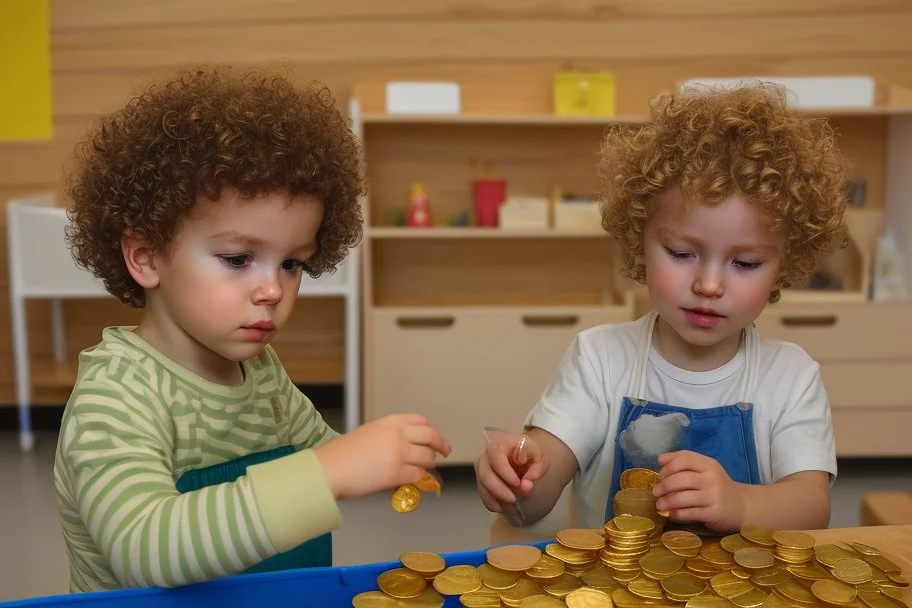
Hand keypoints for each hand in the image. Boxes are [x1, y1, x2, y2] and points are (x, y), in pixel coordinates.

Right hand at [313, 414, 450, 499]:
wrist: (330, 468)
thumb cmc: (344, 453)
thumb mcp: (371, 432)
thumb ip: (392, 435)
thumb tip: (410, 445)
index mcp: (391, 421)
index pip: (422, 421)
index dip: (431, 431)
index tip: (434, 438)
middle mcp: (399, 434)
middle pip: (431, 437)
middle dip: (441, 445)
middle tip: (444, 452)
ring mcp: (399, 453)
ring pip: (428, 458)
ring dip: (428, 464)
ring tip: (422, 468)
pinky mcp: (397, 473)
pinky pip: (419, 475)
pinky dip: (419, 478)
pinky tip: (414, 478)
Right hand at [475, 432, 548, 514]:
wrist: (524, 457)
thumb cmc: (530, 454)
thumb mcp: (540, 458)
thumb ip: (537, 470)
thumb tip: (526, 486)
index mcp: (501, 442)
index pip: (496, 455)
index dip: (505, 472)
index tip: (518, 483)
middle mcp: (487, 454)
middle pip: (485, 473)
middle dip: (499, 490)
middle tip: (514, 500)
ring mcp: (482, 468)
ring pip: (482, 486)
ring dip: (497, 499)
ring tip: (513, 506)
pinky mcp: (481, 480)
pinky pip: (482, 494)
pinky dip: (493, 503)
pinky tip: (505, 507)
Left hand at [652, 450, 745, 532]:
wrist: (740, 506)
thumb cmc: (715, 486)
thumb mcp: (703, 469)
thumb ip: (683, 461)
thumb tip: (660, 459)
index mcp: (708, 464)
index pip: (684, 459)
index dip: (668, 467)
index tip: (660, 476)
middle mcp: (711, 479)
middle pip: (680, 479)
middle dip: (664, 486)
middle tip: (656, 492)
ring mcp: (713, 497)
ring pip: (682, 498)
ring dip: (666, 502)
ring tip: (659, 505)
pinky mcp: (713, 513)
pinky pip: (689, 513)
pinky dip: (676, 514)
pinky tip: (670, 514)